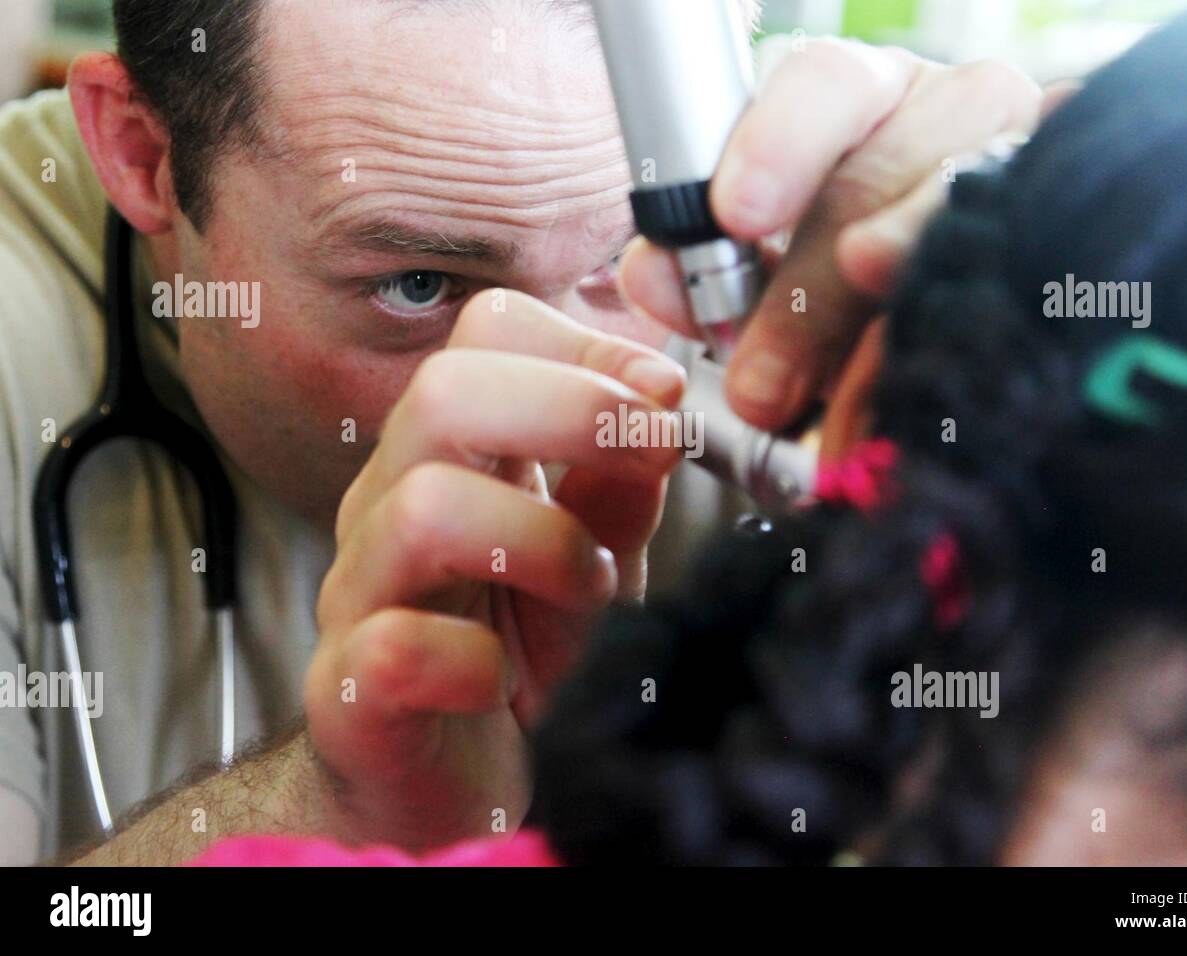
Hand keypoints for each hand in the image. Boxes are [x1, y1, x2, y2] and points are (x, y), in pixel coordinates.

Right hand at [304, 290, 684, 848]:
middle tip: (656, 455)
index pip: (488, 334)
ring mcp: (361, 595)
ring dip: (541, 541)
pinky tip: (506, 683)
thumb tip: (659, 407)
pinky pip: (396, 648)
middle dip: (574, 408)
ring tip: (589, 592)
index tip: (663, 399)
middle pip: (444, 391)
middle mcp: (394, 504)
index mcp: (456, 456)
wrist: (450, 792)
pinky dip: (475, 664)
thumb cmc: (522, 665)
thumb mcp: (595, 568)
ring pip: (422, 507)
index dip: (585, 346)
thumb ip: (622, 494)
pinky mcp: (348, 693)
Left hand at [619, 40, 1051, 431]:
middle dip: (805, 294)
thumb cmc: (841, 283)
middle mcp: (951, 109)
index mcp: (864, 98)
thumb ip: (701, 271)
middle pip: (880, 175)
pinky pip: (1024, 283)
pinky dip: (959, 346)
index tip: (736, 216)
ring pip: (953, 231)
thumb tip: (652, 274)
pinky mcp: (1068, 234)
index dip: (780, 142)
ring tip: (840, 399)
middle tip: (759, 386)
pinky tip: (923, 398)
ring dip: (882, 324)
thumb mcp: (763, 273)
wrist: (971, 305)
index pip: (828, 82)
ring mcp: (1022, 166)